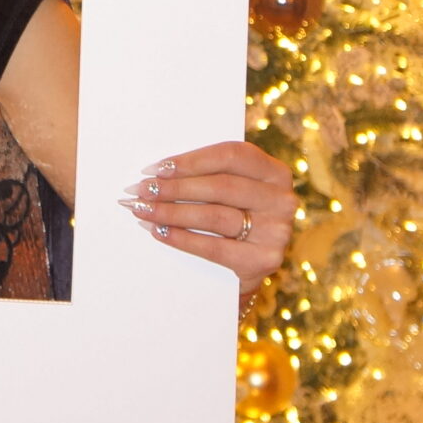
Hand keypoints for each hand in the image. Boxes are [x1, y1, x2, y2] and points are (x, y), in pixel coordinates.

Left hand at [123, 141, 295, 293]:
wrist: (248, 268)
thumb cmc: (231, 217)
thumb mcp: (229, 192)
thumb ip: (206, 176)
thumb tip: (155, 172)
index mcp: (274, 172)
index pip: (231, 155)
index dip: (191, 160)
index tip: (156, 168)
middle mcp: (282, 199)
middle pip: (220, 187)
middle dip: (174, 188)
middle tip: (141, 190)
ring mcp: (278, 231)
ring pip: (215, 216)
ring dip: (172, 212)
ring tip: (142, 210)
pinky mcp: (265, 260)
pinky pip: (214, 247)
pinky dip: (181, 238)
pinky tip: (159, 231)